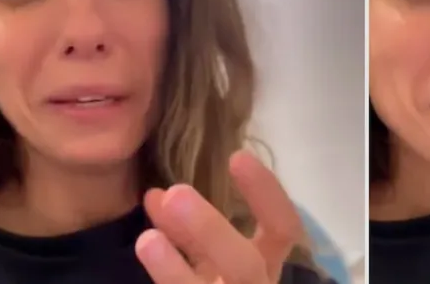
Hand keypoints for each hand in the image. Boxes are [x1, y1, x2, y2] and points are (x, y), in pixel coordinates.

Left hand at [135, 151, 301, 283]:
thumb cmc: (219, 283)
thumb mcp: (209, 262)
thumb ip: (189, 234)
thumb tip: (157, 195)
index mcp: (265, 270)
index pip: (283, 229)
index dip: (266, 194)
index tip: (238, 157)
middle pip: (246, 266)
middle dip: (212, 230)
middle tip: (177, 193)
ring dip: (178, 270)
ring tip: (146, 239)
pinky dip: (168, 280)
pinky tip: (146, 250)